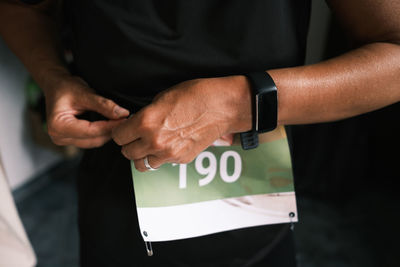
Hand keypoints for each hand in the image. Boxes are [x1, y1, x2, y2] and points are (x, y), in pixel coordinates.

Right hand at [44, 75, 129, 147]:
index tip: (125, 119)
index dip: (110, 126)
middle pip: (94, 139)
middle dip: (111, 130)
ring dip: (108, 133)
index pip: (91, 130)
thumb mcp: (85, 92)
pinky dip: (103, 133)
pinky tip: (111, 125)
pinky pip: (92, 140)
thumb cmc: (66, 87)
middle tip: (126, 119)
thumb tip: (122, 114)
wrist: (55, 86)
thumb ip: (104, 104)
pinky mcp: (71, 140)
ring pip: (95, 142)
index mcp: (58, 126)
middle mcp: (58, 136)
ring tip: (120, 121)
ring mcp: (64, 140)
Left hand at [112, 75, 250, 170]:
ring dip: (143, 155)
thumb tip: (137, 124)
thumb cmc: (194, 95)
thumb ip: (146, 115)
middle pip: (127, 153)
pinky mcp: (181, 159)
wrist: (221, 107)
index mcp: (145, 122)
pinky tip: (169, 144)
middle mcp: (154, 141)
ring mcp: (168, 154)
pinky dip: (161, 157)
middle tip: (136, 136)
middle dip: (129, 144)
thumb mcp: (162, 98)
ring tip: (150, 144)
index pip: (118, 136)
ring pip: (142, 164)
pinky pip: (162, 163)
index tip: (125, 128)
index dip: (121, 130)